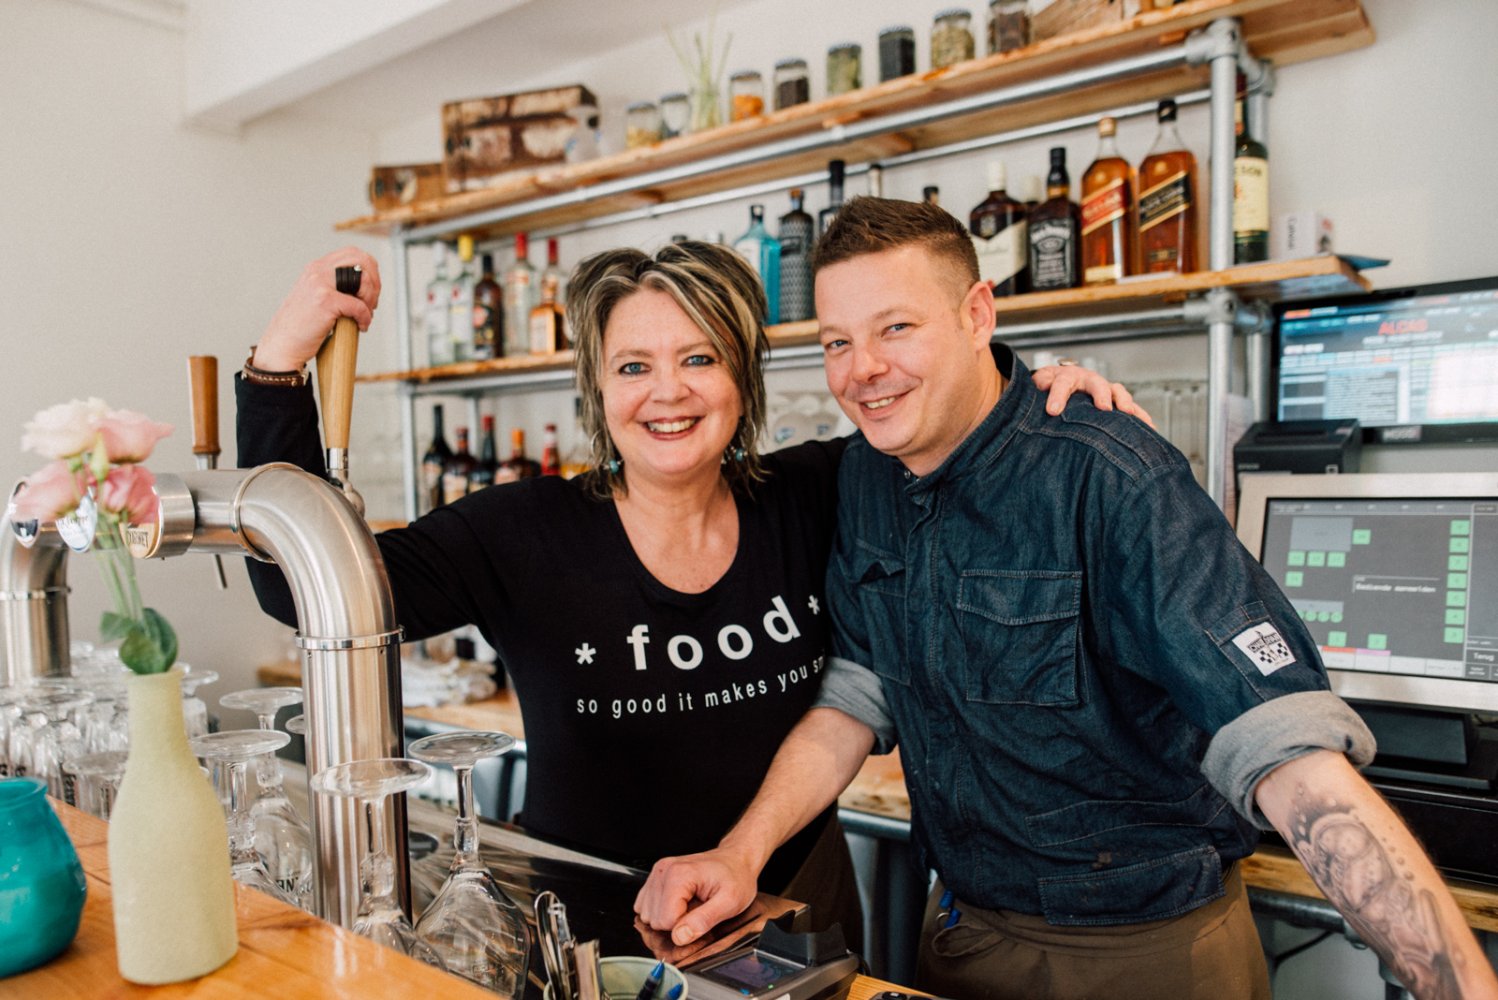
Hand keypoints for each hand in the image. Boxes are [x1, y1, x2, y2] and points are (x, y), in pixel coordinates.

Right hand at [254, 247, 381, 371]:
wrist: (282, 345)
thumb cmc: (301, 326)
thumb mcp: (315, 296)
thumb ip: (334, 286)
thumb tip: (367, 287)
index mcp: (317, 267)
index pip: (353, 253)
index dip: (369, 271)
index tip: (369, 293)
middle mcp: (318, 270)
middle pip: (362, 259)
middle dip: (375, 282)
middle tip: (372, 303)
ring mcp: (320, 284)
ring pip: (363, 279)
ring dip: (371, 298)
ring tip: (366, 315)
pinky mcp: (325, 301)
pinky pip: (359, 306)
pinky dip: (365, 318)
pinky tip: (361, 326)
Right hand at [634, 847, 759, 946]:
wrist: (735, 860)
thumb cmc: (735, 877)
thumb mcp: (730, 902)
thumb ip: (704, 920)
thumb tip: (680, 937)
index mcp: (680, 875)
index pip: (666, 920)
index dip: (686, 926)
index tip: (701, 913)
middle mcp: (664, 871)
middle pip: (656, 919)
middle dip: (677, 922)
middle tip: (698, 908)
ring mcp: (658, 873)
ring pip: (648, 915)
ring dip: (669, 917)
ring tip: (690, 904)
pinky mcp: (655, 878)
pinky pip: (644, 907)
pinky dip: (661, 911)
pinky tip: (679, 903)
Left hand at [1031, 363, 1156, 429]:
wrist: (1059, 382)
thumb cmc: (1048, 387)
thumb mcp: (1039, 385)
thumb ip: (1037, 387)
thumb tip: (1038, 391)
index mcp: (1067, 377)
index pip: (1062, 383)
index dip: (1058, 396)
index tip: (1053, 411)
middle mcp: (1089, 380)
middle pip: (1097, 384)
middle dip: (1102, 395)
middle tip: (1104, 408)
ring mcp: (1105, 390)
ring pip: (1118, 392)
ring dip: (1126, 403)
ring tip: (1130, 415)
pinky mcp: (1116, 402)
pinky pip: (1132, 408)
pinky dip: (1141, 417)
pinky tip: (1150, 429)